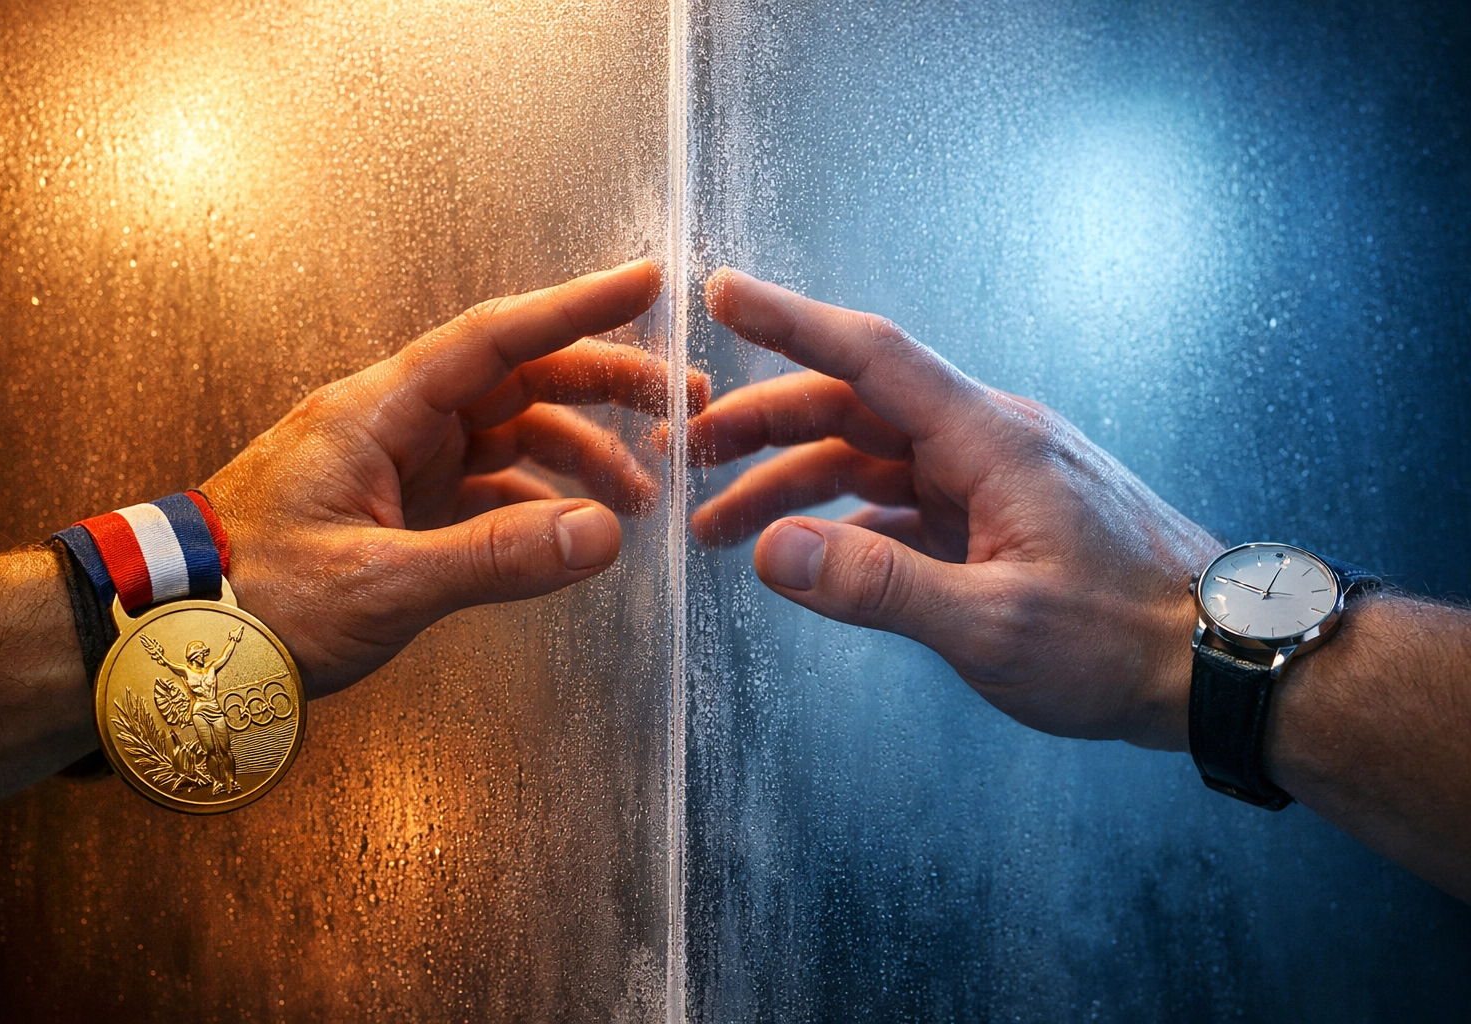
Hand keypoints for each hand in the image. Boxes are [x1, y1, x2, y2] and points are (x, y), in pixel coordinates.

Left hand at [201, 259, 705, 698]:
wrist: (169, 638)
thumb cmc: (250, 600)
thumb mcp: (379, 585)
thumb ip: (493, 558)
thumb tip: (601, 535)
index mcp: (377, 412)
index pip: (494, 338)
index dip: (576, 308)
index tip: (646, 284)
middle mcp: (393, 423)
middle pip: (519, 379)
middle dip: (605, 385)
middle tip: (682, 406)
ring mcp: (398, 463)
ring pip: (512, 433)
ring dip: (581, 456)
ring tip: (642, 497)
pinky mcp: (400, 504)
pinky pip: (489, 482)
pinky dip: (541, 499)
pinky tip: (579, 527)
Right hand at [689, 268, 1219, 750]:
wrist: (1220, 662)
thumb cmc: (1123, 642)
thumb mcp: (994, 626)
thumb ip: (880, 586)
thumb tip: (773, 550)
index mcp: (990, 441)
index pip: (870, 357)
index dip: (790, 322)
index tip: (722, 293)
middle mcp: (988, 442)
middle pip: (854, 407)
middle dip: (763, 425)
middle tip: (689, 457)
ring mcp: (993, 479)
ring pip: (872, 458)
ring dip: (795, 484)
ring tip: (722, 529)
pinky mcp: (999, 518)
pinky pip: (903, 501)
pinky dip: (847, 520)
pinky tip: (809, 553)